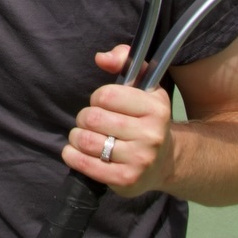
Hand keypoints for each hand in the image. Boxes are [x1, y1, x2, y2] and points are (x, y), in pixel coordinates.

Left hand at [61, 44, 173, 197]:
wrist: (165, 161)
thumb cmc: (146, 118)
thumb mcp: (143, 83)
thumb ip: (123, 59)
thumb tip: (101, 58)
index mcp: (156, 108)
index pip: (106, 96)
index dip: (97, 98)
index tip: (103, 103)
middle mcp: (151, 134)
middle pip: (93, 119)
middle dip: (84, 118)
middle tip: (91, 122)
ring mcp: (140, 159)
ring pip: (87, 141)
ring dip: (77, 137)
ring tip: (84, 136)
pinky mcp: (126, 179)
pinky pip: (86, 165)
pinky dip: (73, 156)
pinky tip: (75, 152)